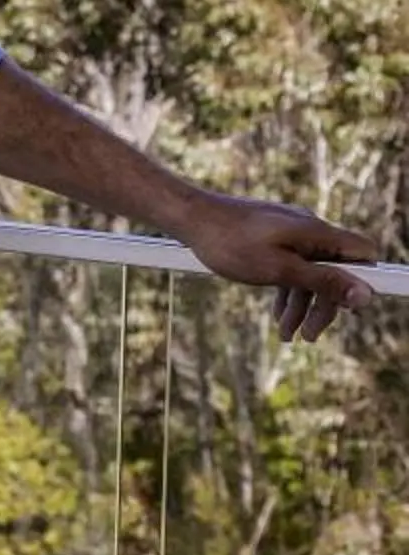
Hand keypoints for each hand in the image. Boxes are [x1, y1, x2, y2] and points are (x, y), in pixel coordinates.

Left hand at [170, 192, 379, 342]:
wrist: (188, 217)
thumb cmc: (229, 243)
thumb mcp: (279, 270)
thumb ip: (323, 282)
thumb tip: (366, 295)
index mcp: (316, 232)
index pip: (363, 254)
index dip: (361, 280)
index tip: (348, 310)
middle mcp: (308, 228)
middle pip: (335, 270)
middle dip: (324, 305)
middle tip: (308, 336)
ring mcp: (290, 231)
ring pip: (310, 272)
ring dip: (302, 304)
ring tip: (285, 334)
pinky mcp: (272, 236)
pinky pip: (291, 265)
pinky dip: (287, 290)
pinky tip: (276, 314)